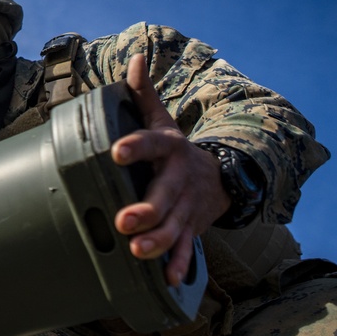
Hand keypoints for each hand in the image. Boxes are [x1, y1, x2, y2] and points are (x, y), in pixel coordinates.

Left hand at [111, 54, 230, 285]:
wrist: (221, 177)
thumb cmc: (175, 150)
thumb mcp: (163, 121)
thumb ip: (144, 94)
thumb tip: (136, 56)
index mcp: (169, 148)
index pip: (152, 143)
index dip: (135, 146)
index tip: (115, 151)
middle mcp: (180, 178)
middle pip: (164, 194)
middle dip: (146, 208)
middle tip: (123, 220)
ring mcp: (188, 205)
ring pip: (174, 225)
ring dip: (158, 241)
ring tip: (139, 252)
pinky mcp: (192, 227)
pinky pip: (186, 248)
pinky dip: (178, 264)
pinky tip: (166, 280)